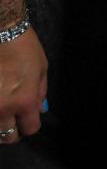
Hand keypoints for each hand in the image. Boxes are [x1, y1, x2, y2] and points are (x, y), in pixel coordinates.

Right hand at [0, 27, 47, 142]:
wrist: (2, 32)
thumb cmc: (23, 47)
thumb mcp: (41, 68)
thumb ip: (41, 93)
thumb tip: (40, 111)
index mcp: (25, 101)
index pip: (30, 129)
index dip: (29, 124)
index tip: (26, 118)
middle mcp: (4, 108)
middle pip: (8, 136)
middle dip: (12, 130)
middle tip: (10, 118)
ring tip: (0, 108)